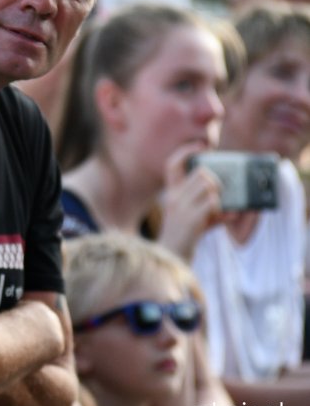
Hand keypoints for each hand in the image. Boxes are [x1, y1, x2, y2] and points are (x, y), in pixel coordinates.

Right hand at [157, 143, 223, 259]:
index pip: (173, 164)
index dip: (186, 151)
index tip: (201, 145)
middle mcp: (173, 197)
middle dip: (216, 182)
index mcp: (171, 194)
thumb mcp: (193, 216)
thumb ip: (208, 206)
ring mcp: (181, 208)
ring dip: (220, 197)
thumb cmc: (185, 237)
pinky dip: (223, 211)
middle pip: (202, 174)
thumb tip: (234, 205)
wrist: (171, 260)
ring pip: (209, 186)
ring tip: (218, 210)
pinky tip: (223, 219)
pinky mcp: (191, 219)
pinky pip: (213, 203)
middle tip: (219, 196)